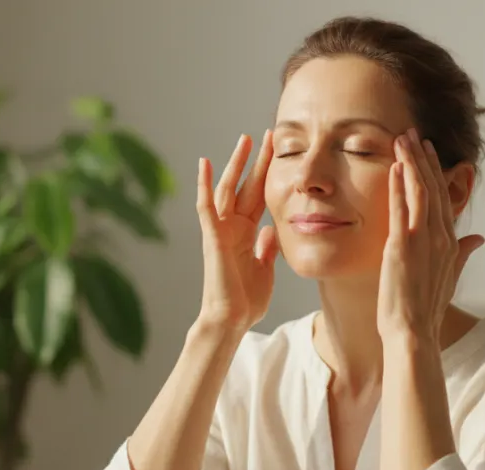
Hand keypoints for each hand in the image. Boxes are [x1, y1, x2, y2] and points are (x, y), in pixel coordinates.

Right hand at [195, 132, 278, 332]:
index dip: (267, 174)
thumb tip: (270, 231)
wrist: (232, 320)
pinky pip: (206, 206)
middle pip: (245, 186)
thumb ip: (266, 248)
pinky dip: (204, 184)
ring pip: (227, 189)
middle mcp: (232, 227)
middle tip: (267, 135)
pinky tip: (205, 163)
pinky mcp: (212, 237)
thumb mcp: (265, 269)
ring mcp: (221, 230)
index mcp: (246, 233)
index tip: (280, 151)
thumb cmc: (246, 300)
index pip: (258, 195)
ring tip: (244, 140)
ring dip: (235, 164)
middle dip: (256, 161)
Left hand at [377, 129, 484, 342]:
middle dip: (422, 158)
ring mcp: (423, 240)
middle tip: (413, 133)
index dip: (435, 172)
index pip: (443, 198)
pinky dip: (398, 186)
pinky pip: (401, 209)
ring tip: (402, 139)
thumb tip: (479, 238)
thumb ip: (463, 253)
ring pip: (419, 191)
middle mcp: (440, 237)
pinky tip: (393, 168)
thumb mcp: (449, 276)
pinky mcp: (403, 247)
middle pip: (432, 188)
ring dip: (410, 163)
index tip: (427, 151)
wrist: (414, 332)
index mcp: (449, 242)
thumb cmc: (427, 309)